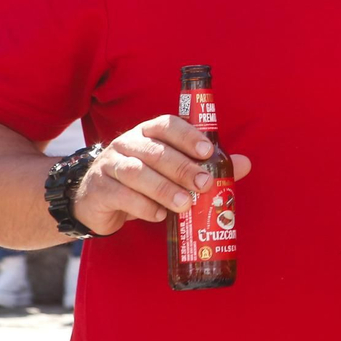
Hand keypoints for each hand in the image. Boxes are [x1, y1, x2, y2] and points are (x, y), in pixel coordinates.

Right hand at [71, 115, 250, 235]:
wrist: (96, 200)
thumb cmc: (144, 181)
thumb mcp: (173, 170)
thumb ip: (208, 165)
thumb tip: (244, 163)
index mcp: (149, 132)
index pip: (168, 125)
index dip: (188, 136)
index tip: (208, 151)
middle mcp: (128, 143)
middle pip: (155, 151)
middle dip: (182, 167)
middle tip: (204, 183)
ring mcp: (110, 165)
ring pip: (136, 172)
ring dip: (163, 188)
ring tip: (185, 204)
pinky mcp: (98, 189)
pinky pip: (120, 195)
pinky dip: (142, 206)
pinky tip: (158, 215)